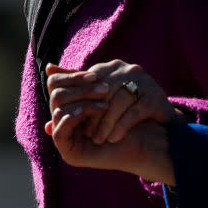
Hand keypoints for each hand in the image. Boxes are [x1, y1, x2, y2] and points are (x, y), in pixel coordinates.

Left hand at [44, 60, 184, 183]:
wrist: (161, 121)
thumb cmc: (125, 110)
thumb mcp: (98, 101)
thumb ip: (75, 94)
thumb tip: (46, 96)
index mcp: (110, 67)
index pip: (88, 82)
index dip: (80, 104)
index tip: (73, 123)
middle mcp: (127, 69)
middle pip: (102, 92)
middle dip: (91, 115)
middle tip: (84, 134)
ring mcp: (143, 81)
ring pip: (117, 102)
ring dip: (105, 123)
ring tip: (98, 140)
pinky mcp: (155, 96)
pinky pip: (134, 112)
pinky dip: (121, 126)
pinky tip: (113, 139)